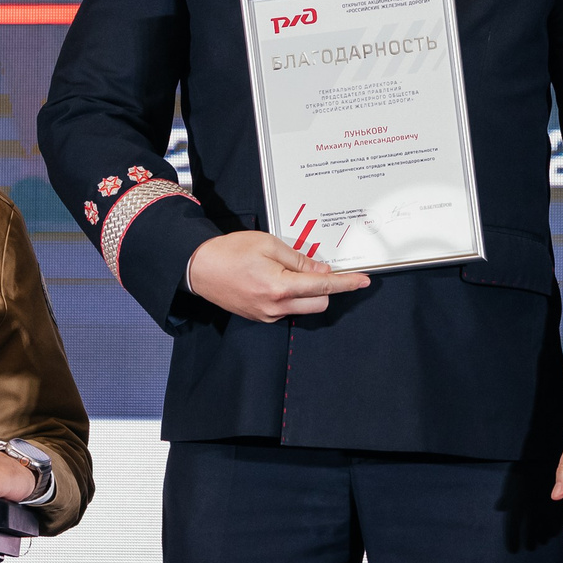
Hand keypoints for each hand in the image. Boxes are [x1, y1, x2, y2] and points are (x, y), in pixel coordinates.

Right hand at [185, 230, 370, 323]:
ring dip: (307, 293)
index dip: (346, 283)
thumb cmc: (230, 252)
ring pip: (304, 308)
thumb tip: (322, 272)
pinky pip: (287, 310)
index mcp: (279, 286)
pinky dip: (291, 297)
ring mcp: (267, 315)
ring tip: (286, 272)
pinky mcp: (260, 317)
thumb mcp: (269, 244)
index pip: (323, 287)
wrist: (199, 268)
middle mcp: (275, 306)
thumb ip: (299, 260)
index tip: (363, 281)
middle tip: (314, 269)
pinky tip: (274, 281)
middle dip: (324, 289)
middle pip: (319, 303)